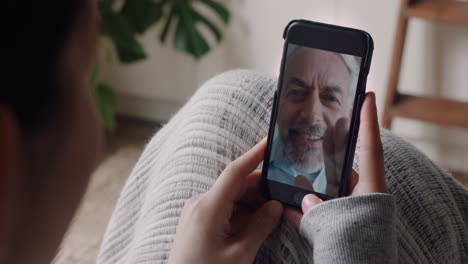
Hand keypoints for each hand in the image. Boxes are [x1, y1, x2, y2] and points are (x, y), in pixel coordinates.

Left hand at [168, 139, 283, 263]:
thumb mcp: (239, 254)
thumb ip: (260, 226)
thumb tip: (275, 207)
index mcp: (208, 207)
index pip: (235, 172)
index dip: (255, 155)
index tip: (271, 142)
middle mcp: (200, 204)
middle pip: (236, 185)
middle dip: (262, 187)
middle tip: (286, 192)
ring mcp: (197, 212)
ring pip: (231, 197)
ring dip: (253, 201)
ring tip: (276, 210)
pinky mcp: (198, 222)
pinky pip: (224, 208)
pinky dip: (242, 211)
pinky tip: (258, 220)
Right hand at [284, 92, 386, 226]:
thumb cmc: (356, 249)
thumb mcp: (337, 225)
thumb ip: (318, 209)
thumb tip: (302, 199)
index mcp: (370, 189)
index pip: (370, 147)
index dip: (368, 120)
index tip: (368, 96)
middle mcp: (361, 196)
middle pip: (341, 166)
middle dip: (324, 153)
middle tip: (314, 131)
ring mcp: (349, 208)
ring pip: (325, 189)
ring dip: (305, 185)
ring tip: (285, 171)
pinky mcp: (337, 222)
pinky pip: (318, 209)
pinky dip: (302, 209)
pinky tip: (283, 207)